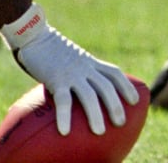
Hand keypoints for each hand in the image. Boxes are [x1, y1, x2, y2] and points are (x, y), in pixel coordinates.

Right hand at [0, 3, 138, 134]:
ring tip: (99, 132)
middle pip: (107, 86)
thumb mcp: (68, 57)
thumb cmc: (47, 49)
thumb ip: (75, 70)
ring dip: (96, 115)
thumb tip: (74, 90)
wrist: (33, 35)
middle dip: (116, 105)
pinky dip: (65, 116)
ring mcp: (71, 73)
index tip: (135, 101)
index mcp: (89, 62)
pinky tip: (64, 132)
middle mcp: (85, 67)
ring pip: (89, 95)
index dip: (127, 87)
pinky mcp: (56, 79)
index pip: (114, 73)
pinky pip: (63, 100)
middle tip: (120, 124)